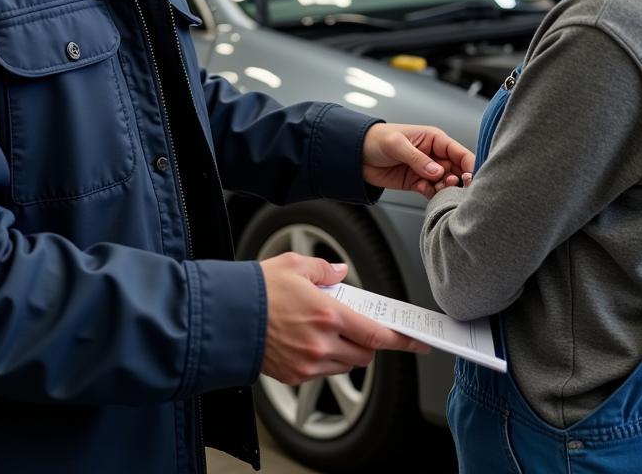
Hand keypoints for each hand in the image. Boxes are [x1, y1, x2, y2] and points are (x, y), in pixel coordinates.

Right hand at [259, 253, 427, 383]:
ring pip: (345, 364)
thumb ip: (325, 268)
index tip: (415, 341)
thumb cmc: (258, 289)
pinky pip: (322, 372)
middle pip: (365, 353)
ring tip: (327, 329)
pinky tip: (308, 340)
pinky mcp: (294, 376)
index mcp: (327, 313)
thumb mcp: (295, 265)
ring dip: (347, 351)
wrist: (226, 316)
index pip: (375, 333)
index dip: (400, 339)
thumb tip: (340, 272)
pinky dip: (324, 359)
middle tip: (358, 324)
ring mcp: (308, 363)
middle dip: (368, 341)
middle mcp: (321, 343)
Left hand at [362, 123, 474, 198]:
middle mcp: (434, 155)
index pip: (459, 153)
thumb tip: (438, 172)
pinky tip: (421, 188)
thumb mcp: (397, 145)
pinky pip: (432, 191)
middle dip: (458, 181)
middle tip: (450, 186)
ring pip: (446, 183)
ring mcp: (426, 170)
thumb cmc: (377, 139)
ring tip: (434, 188)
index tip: (470, 179)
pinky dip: (431, 194)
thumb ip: (418, 159)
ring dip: (444, 189)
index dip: (469, 165)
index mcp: (434, 139)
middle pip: (457, 171)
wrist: (356, 154)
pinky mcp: (417, 182)